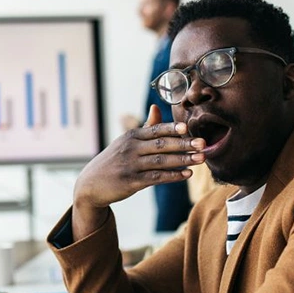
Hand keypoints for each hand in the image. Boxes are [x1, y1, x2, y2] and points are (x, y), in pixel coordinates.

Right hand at [72, 105, 204, 238]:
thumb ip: (145, 127)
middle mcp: (130, 149)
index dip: (171, 129)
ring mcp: (131, 165)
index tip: (188, 128)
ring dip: (183, 160)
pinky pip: (156, 177)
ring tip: (200, 159)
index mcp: (131, 136)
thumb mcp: (126, 142)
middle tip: (203, 144)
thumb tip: (157, 107)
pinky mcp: (131, 182)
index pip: (155, 130)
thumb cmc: (113, 161)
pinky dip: (172, 176)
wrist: (90, 184)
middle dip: (184, 144)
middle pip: (161, 145)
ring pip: (161, 161)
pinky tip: (186, 174)